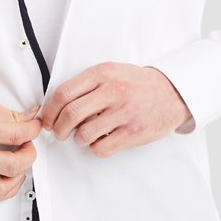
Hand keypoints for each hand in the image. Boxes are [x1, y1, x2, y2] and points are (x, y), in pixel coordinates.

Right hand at [0, 87, 42, 203]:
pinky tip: (6, 177)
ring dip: (18, 177)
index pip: (16, 135)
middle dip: (30, 155)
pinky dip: (2, 190)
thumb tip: (29, 119)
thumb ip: (6, 113)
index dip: (33, 130)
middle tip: (28, 145)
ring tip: (18, 163)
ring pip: (1, 188)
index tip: (34, 126)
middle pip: (13, 166)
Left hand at [37, 62, 192, 157]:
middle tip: (59, 133)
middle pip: (70, 114)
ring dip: (78, 139)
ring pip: (84, 134)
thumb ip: (87, 84)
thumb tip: (56, 105)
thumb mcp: (111, 72)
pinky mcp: (134, 132)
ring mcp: (124, 112)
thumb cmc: (138, 84)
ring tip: (84, 136)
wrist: (172, 93)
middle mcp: (113, 90)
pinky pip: (101, 148)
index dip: (50, 110)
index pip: (64, 93)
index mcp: (103, 73)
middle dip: (59, 129)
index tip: (47, 119)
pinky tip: (101, 140)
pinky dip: (96, 148)